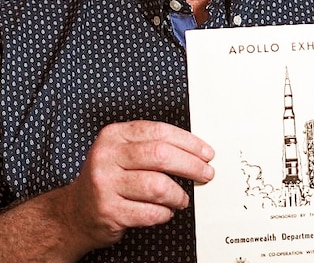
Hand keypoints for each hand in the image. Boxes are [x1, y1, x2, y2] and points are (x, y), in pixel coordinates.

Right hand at [63, 120, 214, 249]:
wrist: (74, 213)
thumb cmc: (109, 179)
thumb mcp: (123, 152)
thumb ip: (152, 145)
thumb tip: (196, 151)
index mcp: (113, 136)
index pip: (159, 132)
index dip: (189, 142)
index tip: (206, 153)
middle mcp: (106, 156)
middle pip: (161, 155)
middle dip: (192, 166)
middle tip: (206, 174)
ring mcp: (104, 184)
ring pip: (158, 186)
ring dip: (178, 194)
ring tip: (182, 198)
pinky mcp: (108, 211)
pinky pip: (150, 212)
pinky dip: (164, 213)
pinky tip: (165, 211)